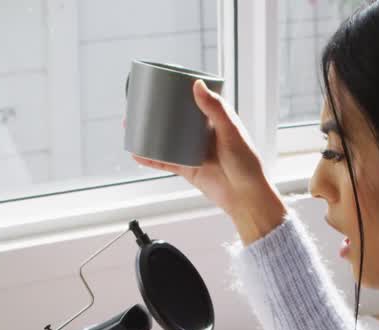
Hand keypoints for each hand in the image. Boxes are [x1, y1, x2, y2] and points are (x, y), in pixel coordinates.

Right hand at [133, 80, 285, 243]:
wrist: (246, 197)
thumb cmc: (247, 164)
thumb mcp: (230, 131)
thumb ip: (215, 108)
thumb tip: (197, 84)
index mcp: (217, 119)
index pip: (195, 100)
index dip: (178, 91)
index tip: (160, 83)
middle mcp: (203, 133)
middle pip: (175, 118)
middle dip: (157, 112)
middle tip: (138, 104)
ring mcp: (194, 151)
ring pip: (166, 139)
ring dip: (149, 133)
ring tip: (131, 126)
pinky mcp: (188, 168)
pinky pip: (165, 161)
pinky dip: (151, 157)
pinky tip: (136, 154)